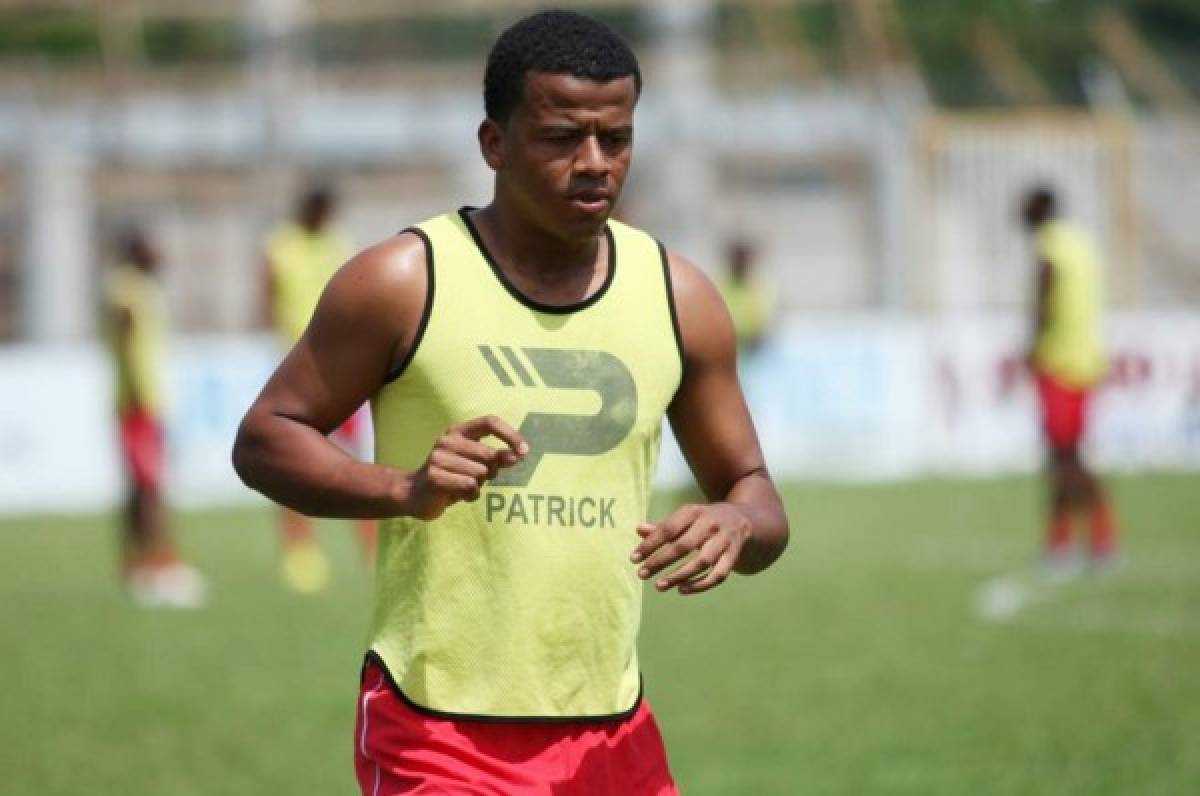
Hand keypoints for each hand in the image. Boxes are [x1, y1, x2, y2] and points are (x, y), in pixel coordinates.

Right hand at [403, 415, 527, 520]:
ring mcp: (439, 458)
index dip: (510, 435)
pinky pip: (470, 487)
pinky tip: (457, 495)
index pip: (490, 422)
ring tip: (461, 486)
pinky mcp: (435, 477)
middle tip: (475, 478)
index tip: (524, 451)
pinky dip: (471, 495)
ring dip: (478, 486)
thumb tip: (517, 455)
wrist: (414, 493)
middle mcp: (448, 440)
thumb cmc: (451, 476)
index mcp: (459, 431)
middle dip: (490, 472)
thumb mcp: (474, 463)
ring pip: (481, 473)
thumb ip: (495, 457)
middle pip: (489, 455)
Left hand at [630, 503, 751, 594]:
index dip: (650, 544)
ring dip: (679, 576)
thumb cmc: (705, 521)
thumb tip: (638, 529)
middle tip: (642, 574)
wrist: (743, 519)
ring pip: (702, 562)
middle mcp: (710, 524)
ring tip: (659, 586)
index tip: (633, 559)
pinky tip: (682, 589)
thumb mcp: (686, 518)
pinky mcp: (734, 556)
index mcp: (693, 512)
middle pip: (683, 545)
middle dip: (660, 561)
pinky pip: (718, 575)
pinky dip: (700, 585)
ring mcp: (724, 540)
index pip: (668, 529)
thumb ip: (663, 526)